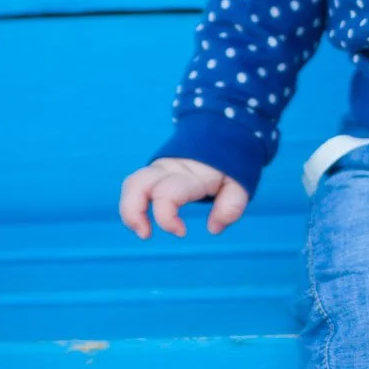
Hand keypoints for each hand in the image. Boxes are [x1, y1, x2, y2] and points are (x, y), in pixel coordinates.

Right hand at [119, 158, 248, 239]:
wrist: (225, 134)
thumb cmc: (231, 165)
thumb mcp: (240, 183)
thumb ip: (231, 205)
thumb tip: (213, 229)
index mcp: (191, 173)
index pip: (166, 194)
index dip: (166, 218)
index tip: (181, 233)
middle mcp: (169, 168)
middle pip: (137, 184)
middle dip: (132, 213)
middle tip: (145, 235)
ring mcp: (160, 168)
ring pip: (131, 183)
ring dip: (128, 210)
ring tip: (141, 230)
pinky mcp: (155, 171)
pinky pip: (134, 185)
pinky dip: (132, 204)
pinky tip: (142, 221)